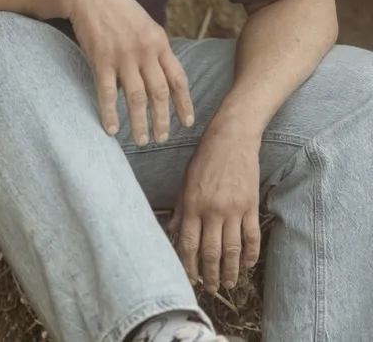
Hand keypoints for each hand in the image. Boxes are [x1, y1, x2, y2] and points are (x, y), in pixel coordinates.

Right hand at [64, 0, 194, 144]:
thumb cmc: (118, 7)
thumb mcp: (146, 23)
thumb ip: (155, 48)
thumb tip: (162, 73)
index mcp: (159, 42)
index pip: (178, 78)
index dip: (184, 103)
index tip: (187, 122)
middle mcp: (145, 51)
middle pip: (159, 94)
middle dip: (162, 120)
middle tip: (162, 139)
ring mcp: (123, 56)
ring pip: (136, 98)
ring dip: (139, 123)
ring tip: (141, 140)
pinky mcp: (101, 59)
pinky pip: (107, 93)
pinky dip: (110, 113)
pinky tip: (111, 129)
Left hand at [168, 125, 260, 294]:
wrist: (231, 138)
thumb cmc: (205, 158)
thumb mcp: (186, 181)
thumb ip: (181, 208)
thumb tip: (174, 232)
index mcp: (193, 204)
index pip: (189, 244)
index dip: (189, 265)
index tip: (190, 278)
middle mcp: (213, 210)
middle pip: (211, 252)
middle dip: (211, 275)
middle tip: (211, 288)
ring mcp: (234, 209)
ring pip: (233, 250)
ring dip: (231, 271)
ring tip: (229, 283)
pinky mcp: (251, 205)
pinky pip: (252, 237)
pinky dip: (251, 254)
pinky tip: (248, 264)